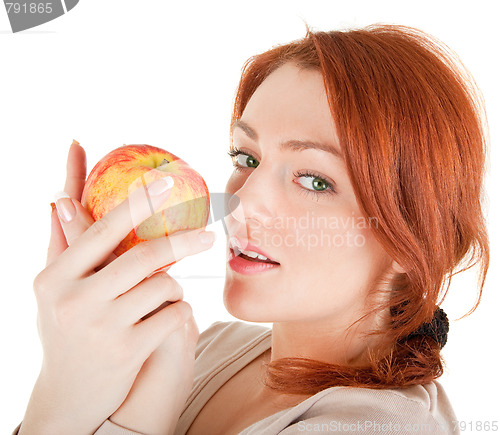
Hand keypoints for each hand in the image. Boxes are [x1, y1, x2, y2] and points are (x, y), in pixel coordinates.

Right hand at [19, 141, 214, 434]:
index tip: (166, 182)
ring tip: (167, 294)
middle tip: (208, 236)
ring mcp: (102, 328)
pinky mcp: (128, 351)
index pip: (101, 231)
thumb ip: (62, 245)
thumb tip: (59, 196)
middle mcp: (74, 301)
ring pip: (163, 285)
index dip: (136, 204)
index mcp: (54, 279)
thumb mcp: (55, 290)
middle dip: (182, 242)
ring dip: (174, 286)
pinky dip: (180, 309)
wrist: (69, 395)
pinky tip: (170, 316)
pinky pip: (174, 314)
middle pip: (143, 256)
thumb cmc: (66, 329)